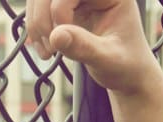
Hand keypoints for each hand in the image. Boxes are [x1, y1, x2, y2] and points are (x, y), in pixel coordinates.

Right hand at [26, 0, 162, 98]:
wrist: (126, 73)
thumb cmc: (125, 65)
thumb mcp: (108, 60)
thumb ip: (85, 48)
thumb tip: (55, 36)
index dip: (60, 9)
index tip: (62, 41)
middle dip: (42, 17)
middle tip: (49, 49)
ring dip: (36, 23)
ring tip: (47, 52)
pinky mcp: (66, 7)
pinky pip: (40, 7)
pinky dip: (36, 28)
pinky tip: (46, 49)